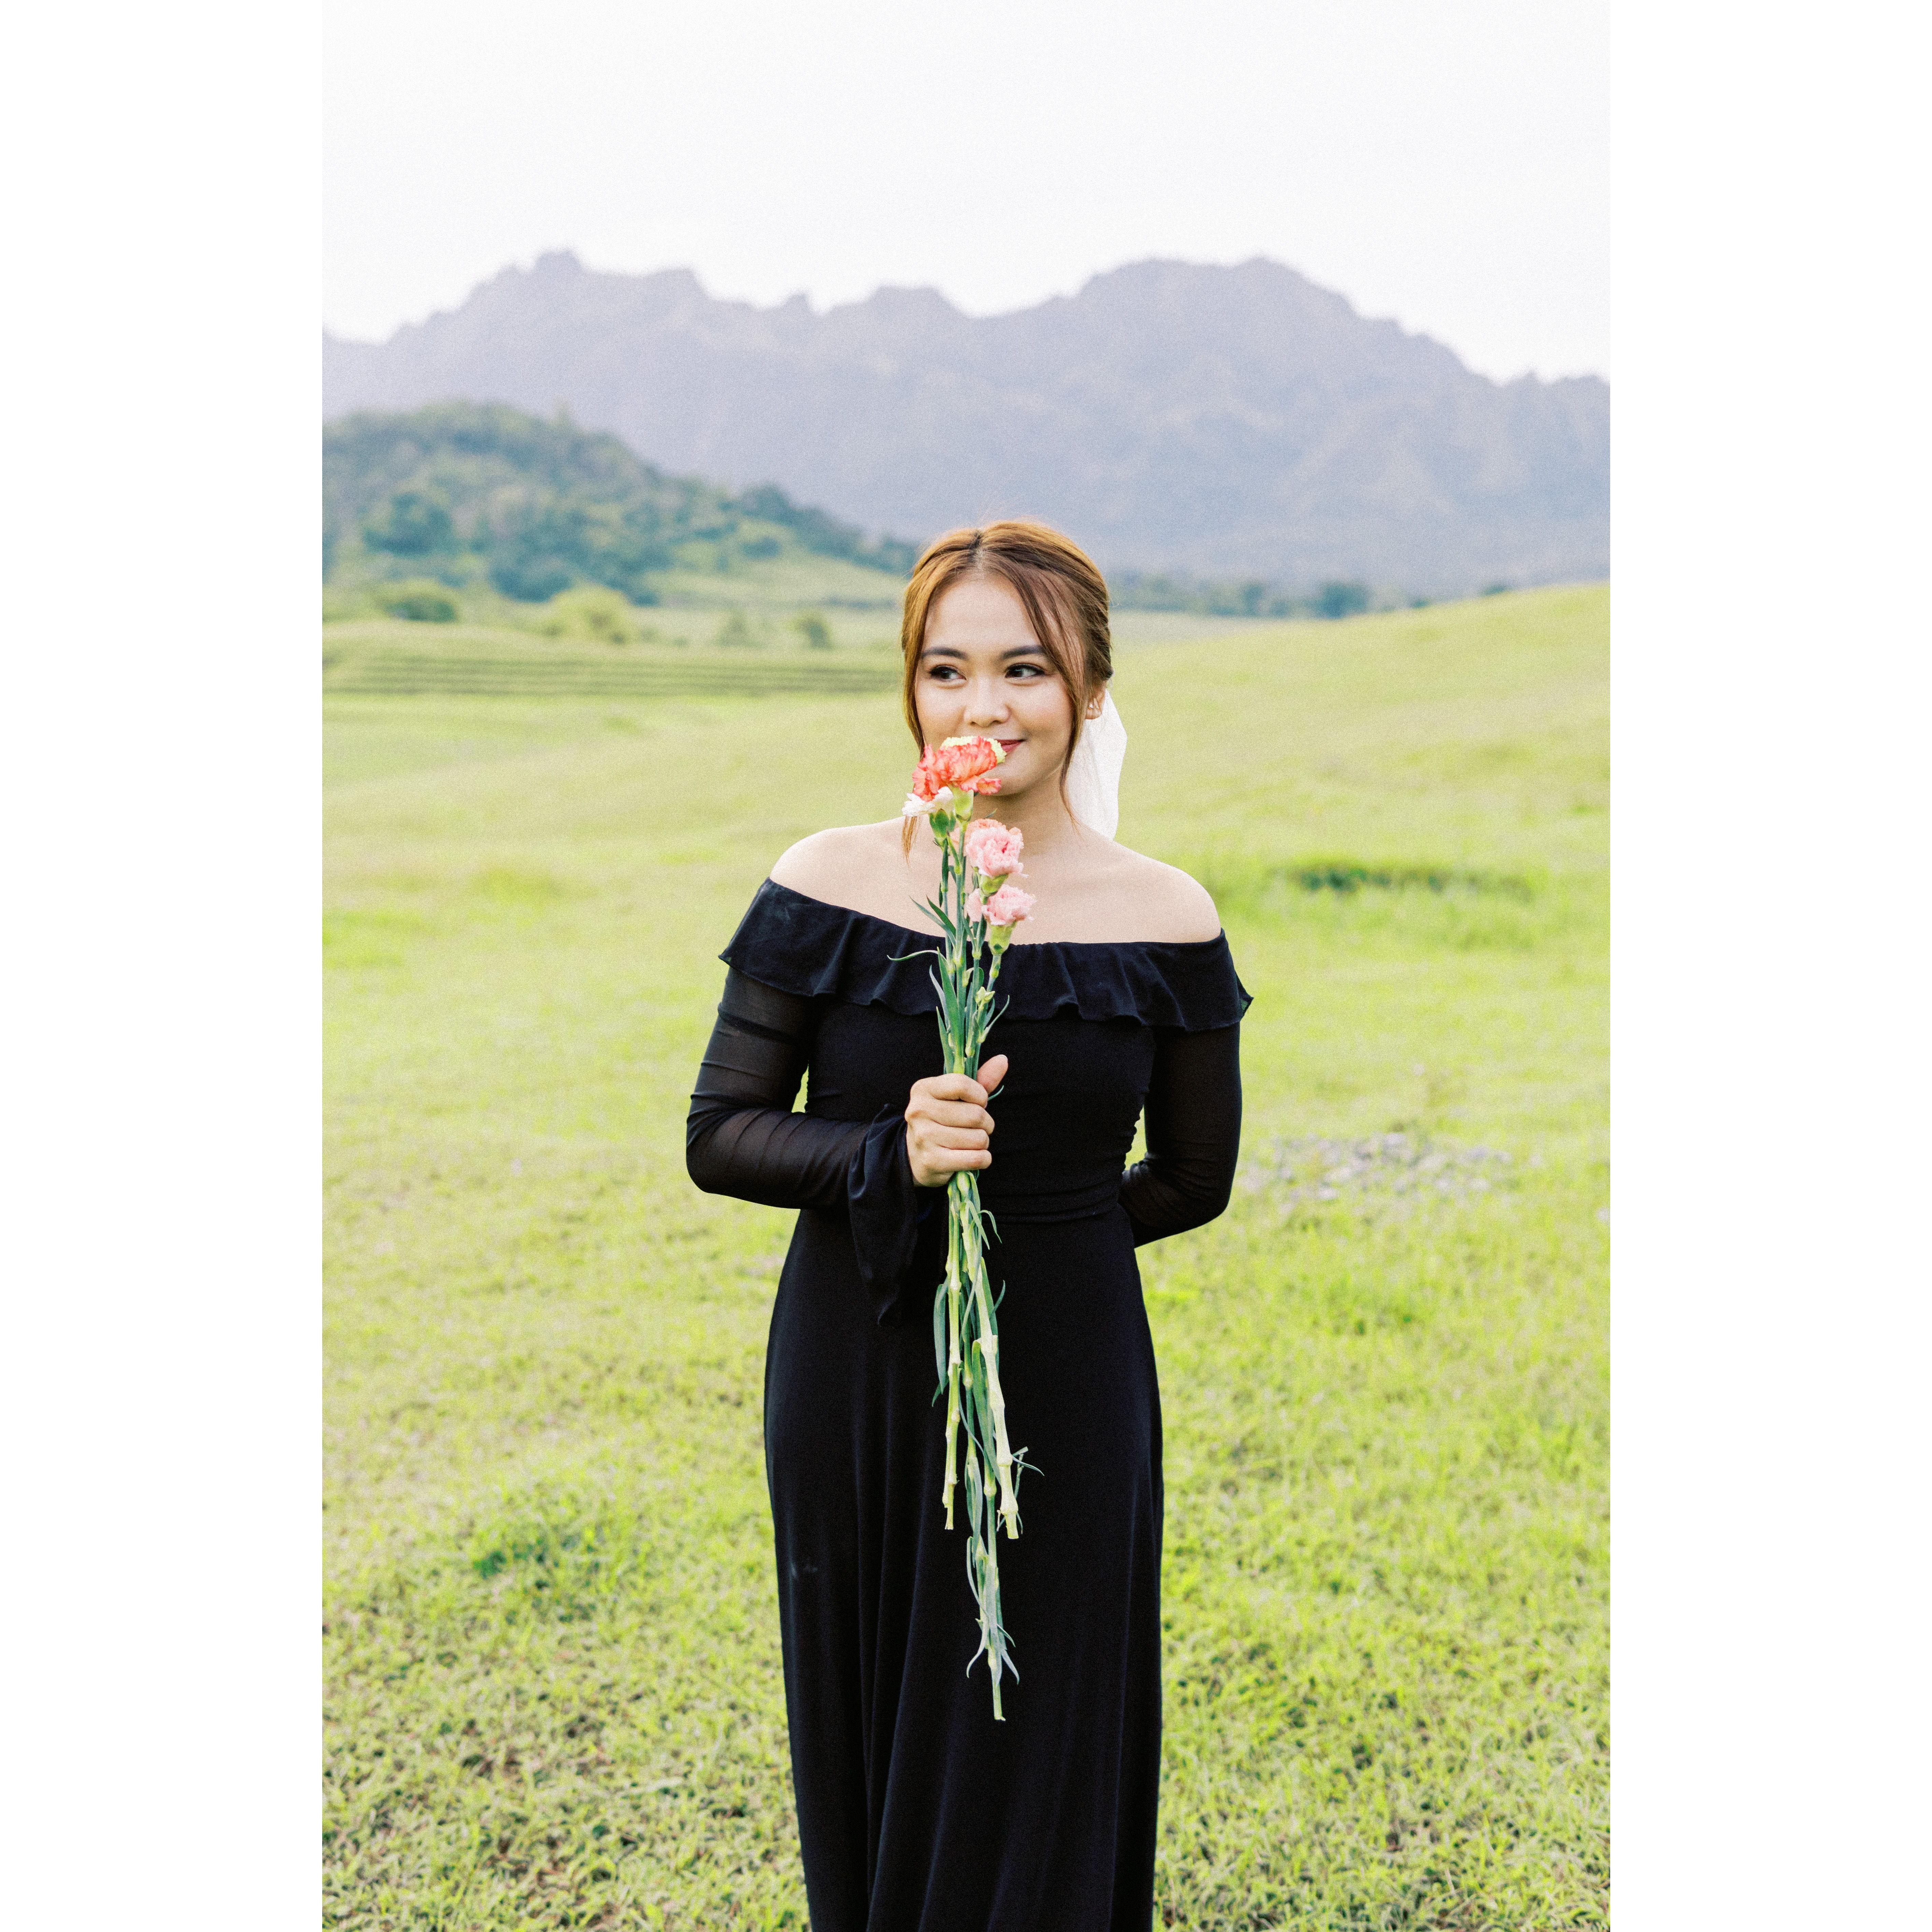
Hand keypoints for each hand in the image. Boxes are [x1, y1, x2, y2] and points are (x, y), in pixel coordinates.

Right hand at [904, 1054, 1008, 1188]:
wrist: (916, 1156)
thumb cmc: (942, 1120)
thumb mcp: (955, 1097)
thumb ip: (980, 1080)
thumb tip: (1003, 1060)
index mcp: (923, 1089)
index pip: (962, 1084)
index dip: (980, 1096)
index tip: (979, 1103)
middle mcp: (919, 1111)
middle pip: (975, 1115)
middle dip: (986, 1123)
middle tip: (977, 1127)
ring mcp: (924, 1137)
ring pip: (978, 1138)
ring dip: (983, 1142)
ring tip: (970, 1142)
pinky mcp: (932, 1161)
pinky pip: (975, 1159)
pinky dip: (983, 1159)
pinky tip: (973, 1156)